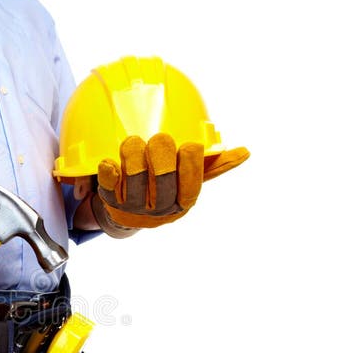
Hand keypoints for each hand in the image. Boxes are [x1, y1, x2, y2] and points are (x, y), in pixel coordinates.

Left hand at [93, 134, 248, 229]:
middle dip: (162, 153)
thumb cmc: (162, 188)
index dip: (191, 165)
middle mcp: (158, 210)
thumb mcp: (188, 180)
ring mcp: (132, 207)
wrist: (125, 213)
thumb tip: (244, 153)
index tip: (190, 145)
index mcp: (180, 203)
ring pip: (134, 177)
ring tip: (134, 142)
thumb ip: (213, 166)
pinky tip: (110, 162)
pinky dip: (109, 171)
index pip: (191, 187)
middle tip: (160, 138)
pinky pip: (108, 185)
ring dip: (134, 153)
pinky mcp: (109, 201)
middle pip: (163, 180)